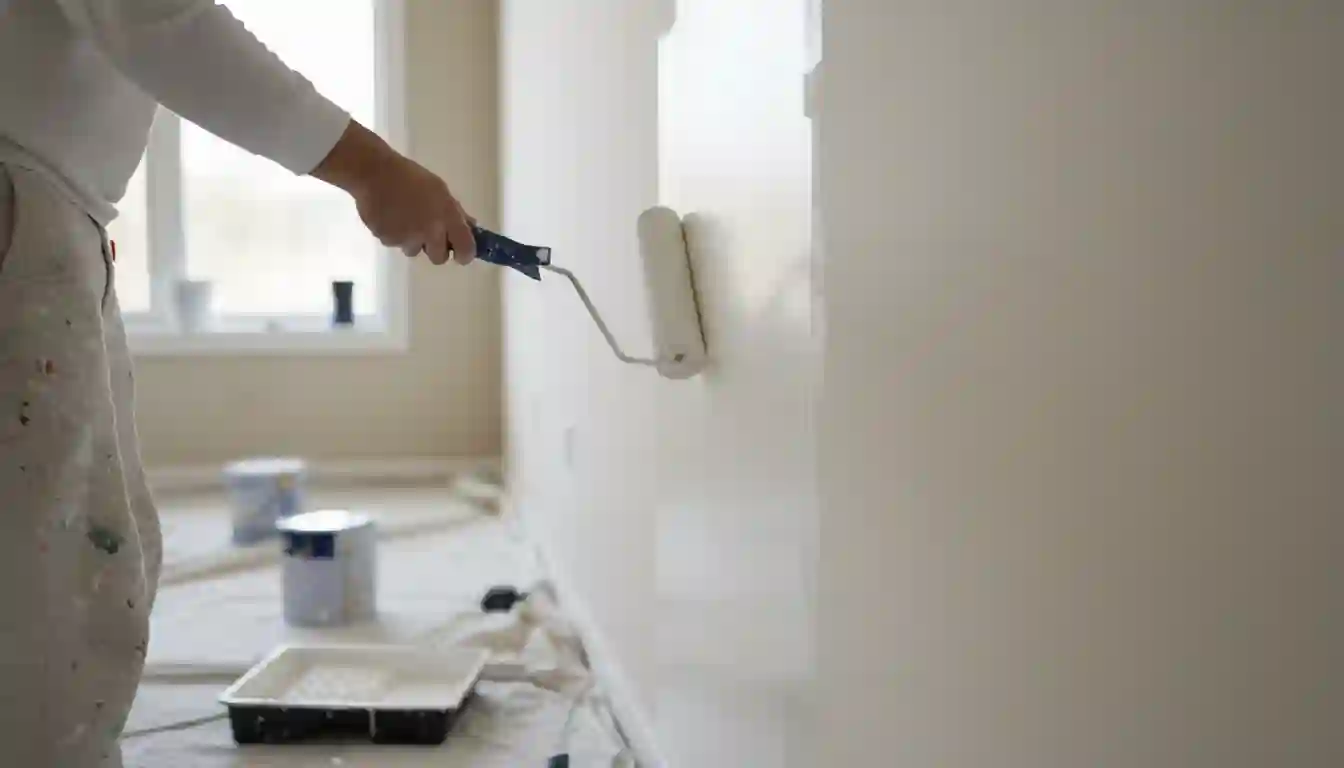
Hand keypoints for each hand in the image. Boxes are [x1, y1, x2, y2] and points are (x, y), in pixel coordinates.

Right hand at [311, 121, 475, 264]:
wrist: (374, 173)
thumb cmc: (410, 177)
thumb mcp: (439, 190)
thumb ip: (456, 212)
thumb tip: (471, 227)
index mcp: (446, 217)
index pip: (465, 249)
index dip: (465, 255)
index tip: (461, 254)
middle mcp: (429, 231)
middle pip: (439, 258)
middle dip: (436, 249)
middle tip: (429, 234)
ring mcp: (406, 238)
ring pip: (414, 250)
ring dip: (413, 240)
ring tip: (404, 218)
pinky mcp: (386, 240)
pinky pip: (395, 244)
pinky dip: (394, 234)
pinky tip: (389, 216)